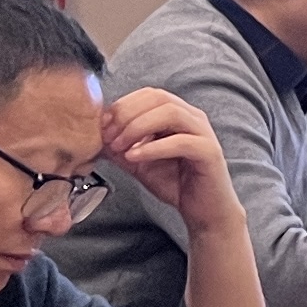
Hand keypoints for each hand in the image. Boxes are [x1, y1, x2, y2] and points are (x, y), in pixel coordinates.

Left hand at [100, 87, 238, 232]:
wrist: (203, 211)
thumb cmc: (175, 184)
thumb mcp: (139, 162)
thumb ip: (121, 147)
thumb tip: (97, 136)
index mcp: (178, 114)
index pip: (148, 94)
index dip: (122, 105)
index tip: (102, 125)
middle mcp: (193, 118)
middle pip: (158, 98)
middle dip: (127, 114)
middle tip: (108, 136)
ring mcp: (203, 133)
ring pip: (170, 113)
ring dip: (138, 127)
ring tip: (120, 146)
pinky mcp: (209, 152)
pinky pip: (181, 142)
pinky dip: (153, 147)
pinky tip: (135, 157)